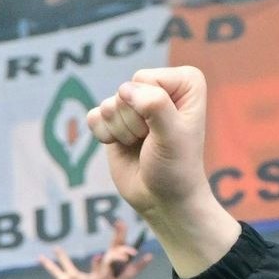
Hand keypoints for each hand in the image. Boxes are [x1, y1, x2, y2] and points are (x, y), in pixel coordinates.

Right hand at [91, 66, 236, 275]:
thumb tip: (125, 90)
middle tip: (151, 141)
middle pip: (125, 91)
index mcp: (184, 82)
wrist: (162, 199)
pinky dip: (104, 135)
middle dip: (134, 121)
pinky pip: (94, 116)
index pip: (146, 79)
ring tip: (141, 144)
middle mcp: (159, 86)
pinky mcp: (114, 120)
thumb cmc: (175, 167)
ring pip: (109, 105)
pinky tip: (122, 146)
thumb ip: (155, 106)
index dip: (149, 107)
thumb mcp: (172, 136)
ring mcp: (135, 103)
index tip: (167, 130)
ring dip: (121, 131)